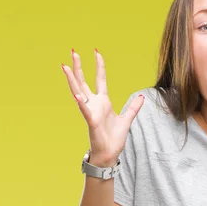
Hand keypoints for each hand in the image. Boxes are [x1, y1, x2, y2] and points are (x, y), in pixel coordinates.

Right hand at [62, 49, 143, 165]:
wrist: (109, 154)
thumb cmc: (114, 138)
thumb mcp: (127, 119)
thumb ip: (133, 107)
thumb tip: (141, 97)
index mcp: (103, 102)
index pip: (100, 79)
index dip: (99, 66)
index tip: (96, 52)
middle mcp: (94, 104)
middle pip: (84, 82)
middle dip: (78, 67)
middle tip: (73, 51)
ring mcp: (91, 112)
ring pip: (79, 92)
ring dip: (72, 80)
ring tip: (65, 67)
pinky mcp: (92, 122)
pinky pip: (85, 111)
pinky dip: (81, 103)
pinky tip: (76, 95)